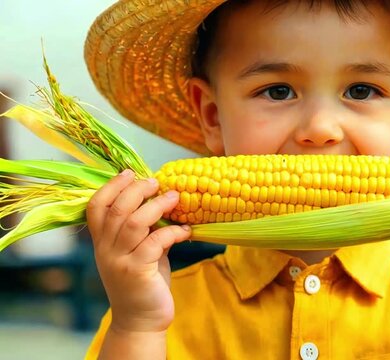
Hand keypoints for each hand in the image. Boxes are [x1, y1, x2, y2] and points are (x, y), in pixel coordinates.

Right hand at [87, 169, 190, 332]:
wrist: (141, 320)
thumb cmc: (143, 282)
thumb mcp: (139, 251)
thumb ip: (145, 229)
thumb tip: (163, 200)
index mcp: (102, 241)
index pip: (95, 206)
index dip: (111, 186)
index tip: (130, 172)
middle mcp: (106, 249)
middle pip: (117, 209)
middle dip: (137, 190)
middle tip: (156, 182)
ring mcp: (119, 261)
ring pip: (135, 222)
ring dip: (157, 206)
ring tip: (174, 197)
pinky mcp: (137, 272)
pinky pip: (155, 242)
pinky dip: (173, 231)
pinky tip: (186, 230)